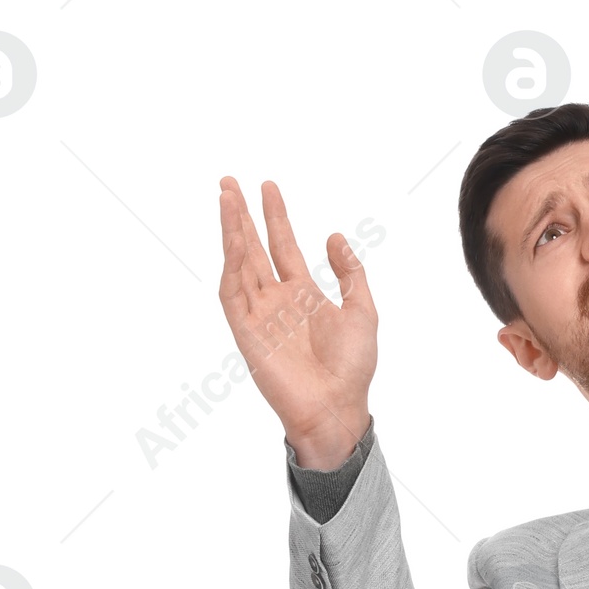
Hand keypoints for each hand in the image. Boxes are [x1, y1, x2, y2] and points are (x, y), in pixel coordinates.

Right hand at [217, 177, 377, 467]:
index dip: (276, 216)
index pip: (283, 246)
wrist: (338, 407)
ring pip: (239, 264)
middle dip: (241, 215)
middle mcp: (277, 301)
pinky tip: (233, 239)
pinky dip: (231, 265)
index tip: (268, 187)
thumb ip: (350, 273)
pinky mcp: (246, 333)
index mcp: (303, 295)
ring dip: (231, 231)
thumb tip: (334, 236)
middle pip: (254, 249)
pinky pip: (233, 293)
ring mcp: (259, 315)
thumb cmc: (353, 368)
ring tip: (226, 197)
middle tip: (229, 181)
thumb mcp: (362, 311)